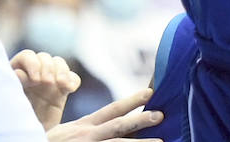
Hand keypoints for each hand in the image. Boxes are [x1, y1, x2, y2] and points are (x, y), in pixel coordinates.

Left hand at [10, 50, 81, 130]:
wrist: (27, 138)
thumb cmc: (14, 120)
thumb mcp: (11, 101)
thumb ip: (15, 86)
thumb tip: (18, 72)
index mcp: (18, 73)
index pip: (27, 56)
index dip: (32, 63)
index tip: (33, 79)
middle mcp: (34, 74)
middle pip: (44, 57)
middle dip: (47, 67)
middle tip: (46, 82)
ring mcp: (49, 81)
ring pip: (59, 63)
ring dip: (61, 70)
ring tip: (60, 83)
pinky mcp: (62, 91)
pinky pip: (72, 77)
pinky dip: (72, 80)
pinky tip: (70, 89)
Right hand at [47, 87, 164, 140]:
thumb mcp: (67, 133)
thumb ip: (86, 129)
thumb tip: (107, 124)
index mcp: (84, 126)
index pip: (112, 110)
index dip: (131, 101)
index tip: (150, 93)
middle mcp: (88, 136)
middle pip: (118, 126)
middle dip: (141, 119)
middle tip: (162, 114)